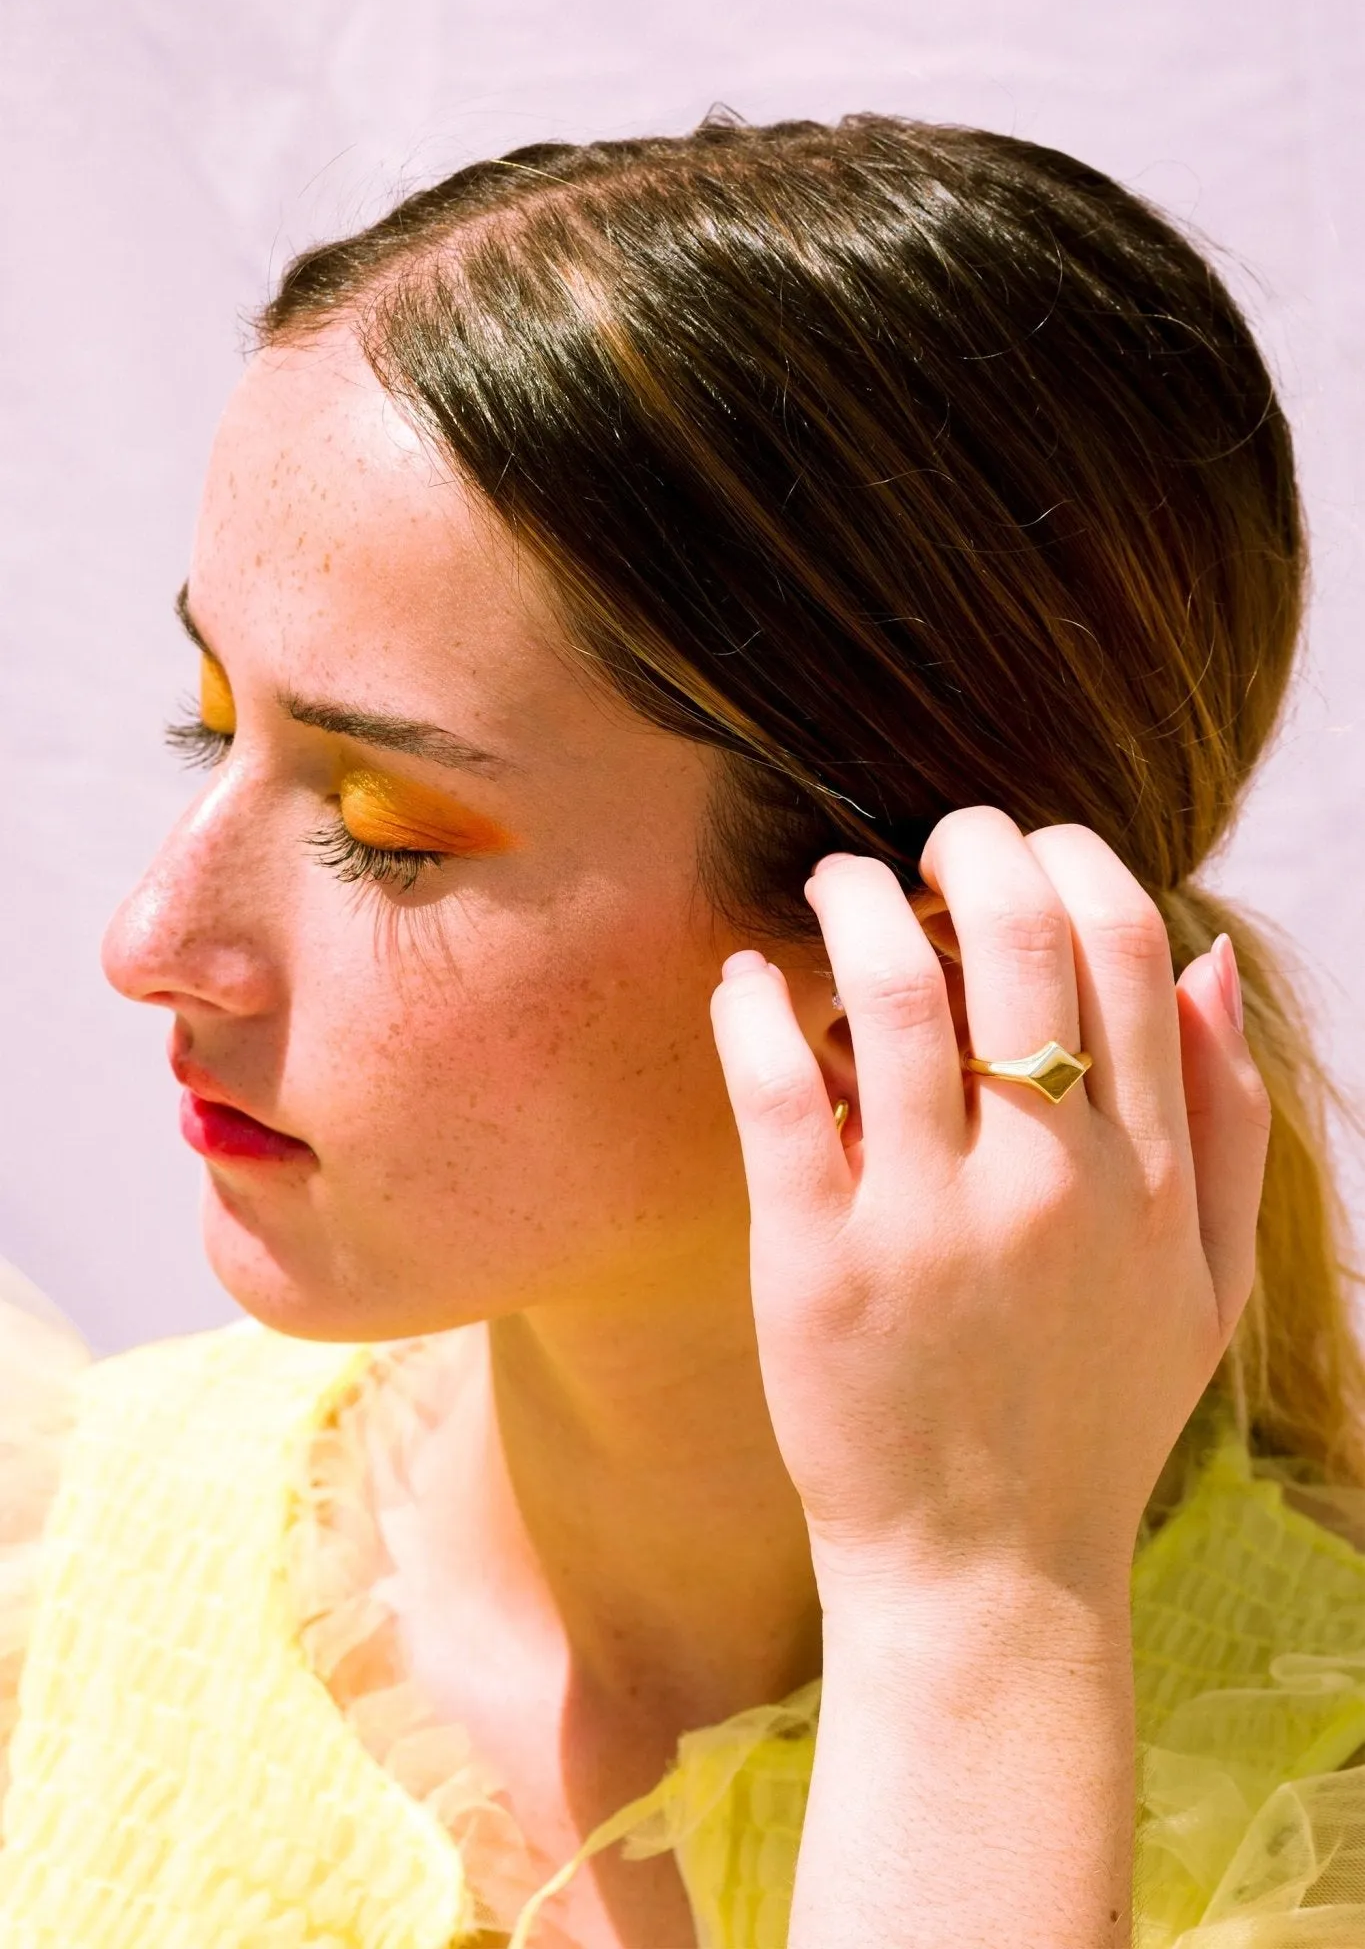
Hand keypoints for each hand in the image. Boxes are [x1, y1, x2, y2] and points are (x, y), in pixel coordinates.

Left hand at [711, 808, 1269, 1611]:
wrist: (987, 1579)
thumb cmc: (1094, 1418)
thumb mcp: (1207, 1282)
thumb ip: (1229, 1119)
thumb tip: (1209, 952)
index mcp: (1150, 1175)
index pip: (1125, 942)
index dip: (1070, 856)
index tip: (1025, 850)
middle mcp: (1050, 1181)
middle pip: (1016, 933)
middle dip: (969, 844)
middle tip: (928, 839)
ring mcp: (928, 1221)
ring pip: (887, 987)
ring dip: (855, 898)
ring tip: (834, 884)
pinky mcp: (815, 1262)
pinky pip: (773, 1088)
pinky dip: (753, 1006)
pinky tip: (749, 980)